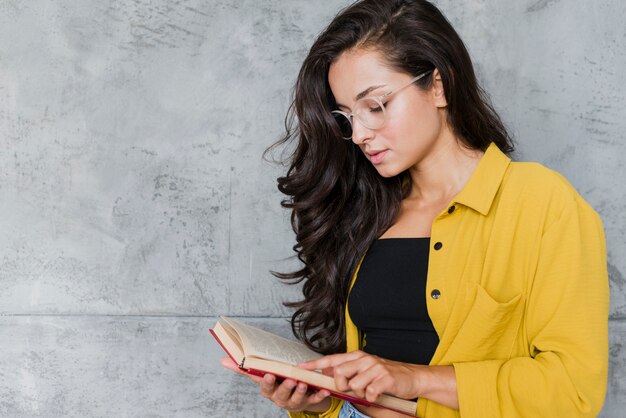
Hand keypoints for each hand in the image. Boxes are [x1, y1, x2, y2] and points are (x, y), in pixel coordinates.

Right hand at [220, 357, 331, 412]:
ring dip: (301, 392)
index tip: (269, 375)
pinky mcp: (308, 401)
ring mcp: (294, 402)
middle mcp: (280, 399)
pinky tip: (325, 390)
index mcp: (269, 391)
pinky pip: (315, 400)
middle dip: (286, 388)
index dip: (267, 383)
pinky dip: (320, 395)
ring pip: (297, 399)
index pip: (265, 388)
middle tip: (291, 380)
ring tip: (305, 383)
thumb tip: (223, 360)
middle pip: (282, 395)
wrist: (295, 395)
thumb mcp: (261, 375)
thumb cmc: (275, 383)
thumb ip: (244, 368)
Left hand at [298, 350, 424, 402]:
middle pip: (340, 373)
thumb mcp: (364, 370)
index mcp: (357, 356)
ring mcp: (375, 367)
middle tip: (352, 389)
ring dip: (359, 394)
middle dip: (342, 386)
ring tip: (369, 390)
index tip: (300, 368)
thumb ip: (347, 371)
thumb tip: (328, 373)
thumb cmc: (385, 375)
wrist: (412, 377)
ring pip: (354, 385)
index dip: (315, 364)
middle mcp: (364, 359)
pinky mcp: (385, 378)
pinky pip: (369, 393)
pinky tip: (378, 393)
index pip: (331, 360)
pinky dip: (371, 397)